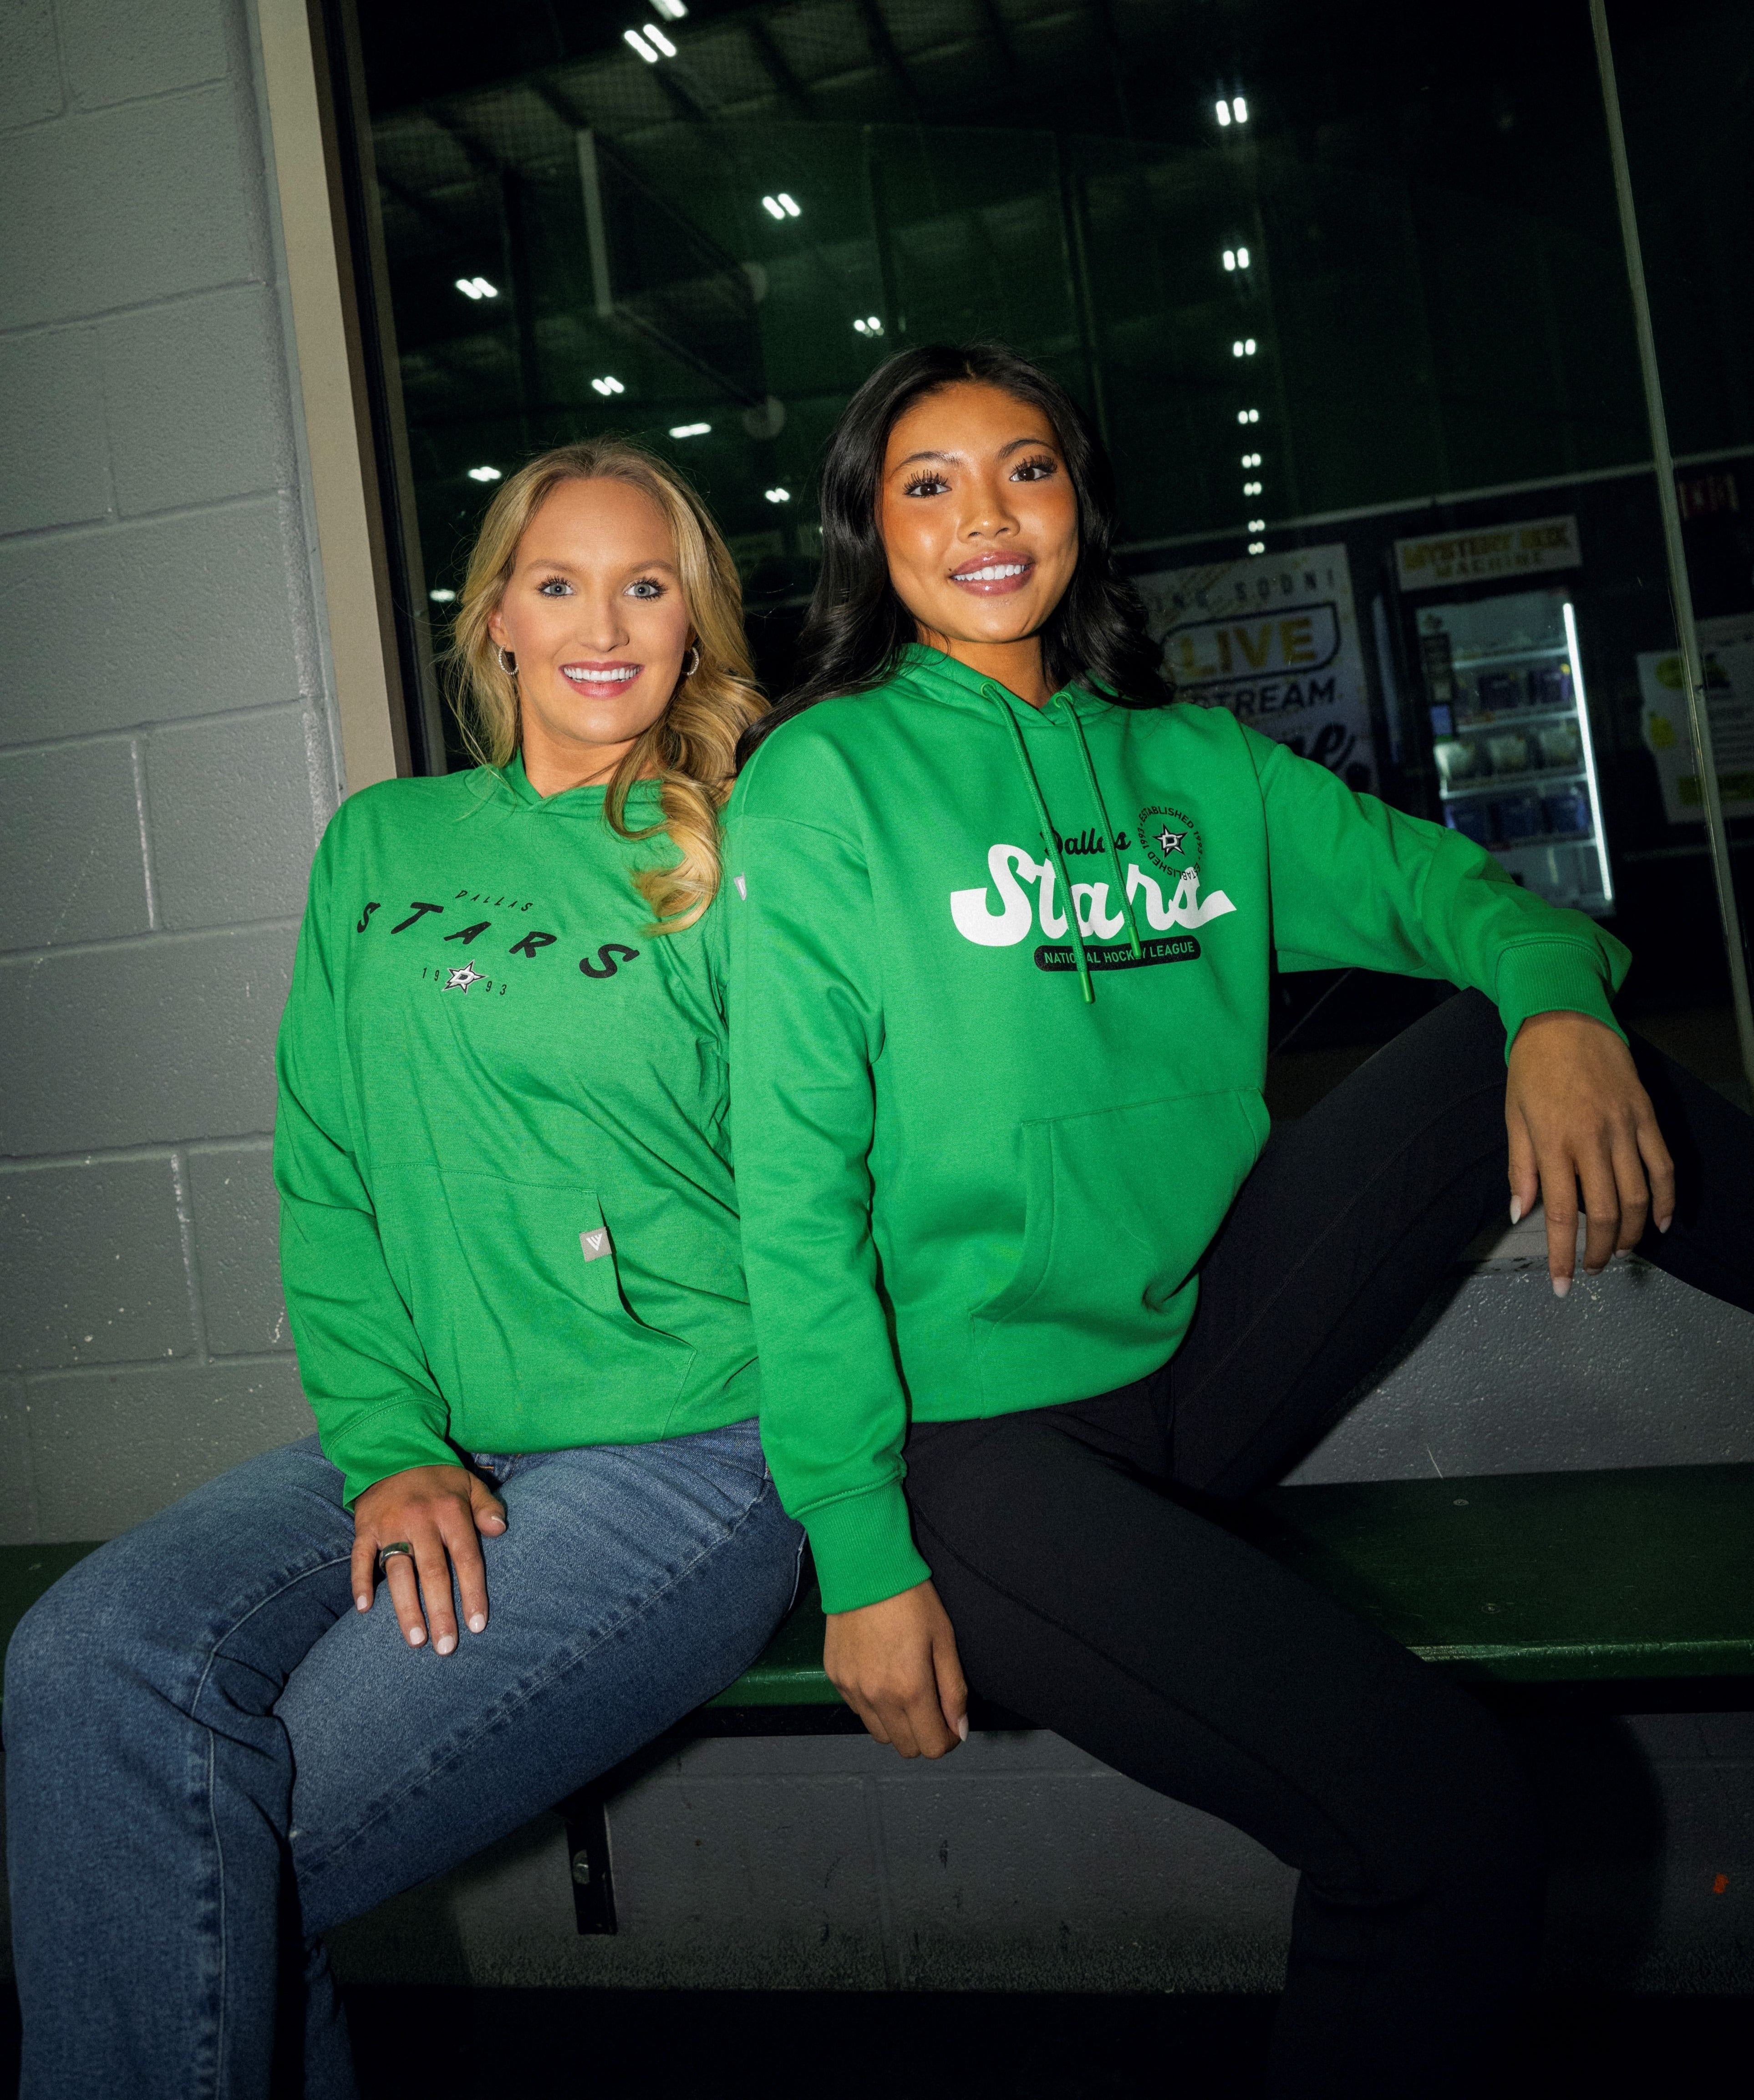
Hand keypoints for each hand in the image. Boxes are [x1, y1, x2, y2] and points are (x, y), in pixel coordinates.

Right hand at [351, 1464, 507, 1653]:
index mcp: (450, 1511)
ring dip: (407, 1608)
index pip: (466, 1558)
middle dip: (441, 1612)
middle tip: (446, 1647)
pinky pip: (360, 1558)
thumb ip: (487, 1508)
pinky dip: (360, 1583)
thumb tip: (500, 1530)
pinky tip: (364, 1609)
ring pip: (399, 1572)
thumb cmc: (438, 1477)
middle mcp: (420, 1520)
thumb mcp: (469, 1484)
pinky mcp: (364, 1528)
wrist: (391, 1451)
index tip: (478, 1625)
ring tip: (416, 1640)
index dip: (473, 1592)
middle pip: (434, 1573)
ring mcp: (390, 1525)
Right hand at [823, 1579, 968, 1758]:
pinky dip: (874, 1707)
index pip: (932, 1747)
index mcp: (910, 1689)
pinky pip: (859, 1711)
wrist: (864, 1568)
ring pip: (880, 1735)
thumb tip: (959, 1730)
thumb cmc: (911, 1599)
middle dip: (924, 1735)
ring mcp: (852, 1690)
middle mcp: (878, 1698)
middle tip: (931, 1707)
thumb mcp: (944, 1639)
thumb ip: (954, 1690)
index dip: (947, 1739)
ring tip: (905, 1693)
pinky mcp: (836, 1679)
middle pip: (906, 1748)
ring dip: (898, 1725)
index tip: (951, 1722)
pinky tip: (882, 1678)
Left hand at [1506, 1010, 1674, 1294]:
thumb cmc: (1531, 1070)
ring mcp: (1623, 1128)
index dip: (1562, 1255)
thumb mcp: (1513, 1117)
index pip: (1557, 1214)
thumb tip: (1519, 1213)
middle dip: (1600, 1251)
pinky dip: (1665, 1199)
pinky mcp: (1646, 1116)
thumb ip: (1519, 1168)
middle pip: (1605, 1213)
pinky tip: (1660, 1222)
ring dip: (1632, 1233)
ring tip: (1622, 1251)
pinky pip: (1663, 1166)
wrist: (1564, 1019)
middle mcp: (1591, 1139)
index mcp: (1552, 1142)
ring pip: (1638, 1196)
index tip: (1561, 1285)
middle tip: (1593, 1268)